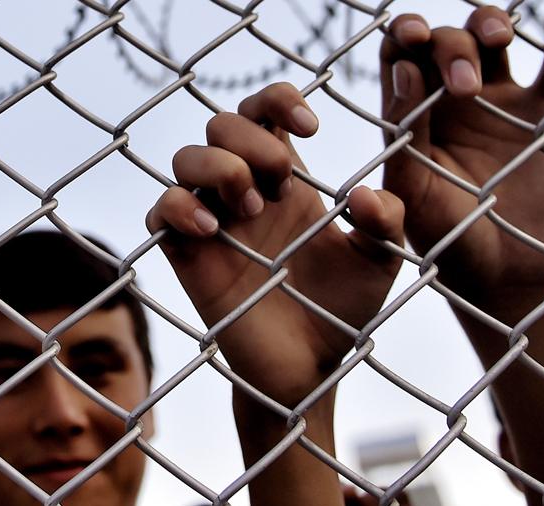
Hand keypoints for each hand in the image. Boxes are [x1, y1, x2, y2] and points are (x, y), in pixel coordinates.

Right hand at [147, 83, 404, 407]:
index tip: (310, 128)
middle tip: (282, 184)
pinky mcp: (188, 257)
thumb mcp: (379, 262)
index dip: (280, 100)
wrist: (311, 368)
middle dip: (251, 140)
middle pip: (222, 123)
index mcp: (288, 182)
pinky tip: (213, 229)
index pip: (266, 112)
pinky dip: (178, 207)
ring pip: (185, 157)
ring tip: (250, 207)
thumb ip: (385, 224)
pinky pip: (159, 211)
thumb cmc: (343, 310)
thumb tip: (364, 195)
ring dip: (219, 168)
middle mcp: (245, 193)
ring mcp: (213, 223)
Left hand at [380, 6, 543, 318]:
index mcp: (411, 115)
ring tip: (499, 39)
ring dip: (492, 23)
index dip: (403, 34)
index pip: (398, 53)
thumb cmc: (448, 243)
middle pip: (446, 38)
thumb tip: (404, 71)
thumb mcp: (415, 194)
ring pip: (494, 36)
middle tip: (465, 86)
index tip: (413, 40)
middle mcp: (451, 101)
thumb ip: (404, 138)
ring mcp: (500, 104)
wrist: (503, 277)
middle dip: (451, 46)